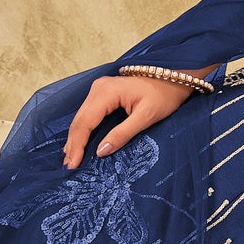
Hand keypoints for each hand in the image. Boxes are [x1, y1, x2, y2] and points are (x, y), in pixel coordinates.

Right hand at [61, 69, 215, 169]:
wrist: (173, 78)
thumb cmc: (164, 96)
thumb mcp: (146, 117)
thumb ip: (123, 134)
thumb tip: (101, 151)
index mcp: (106, 92)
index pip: (85, 122)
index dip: (78, 144)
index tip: (74, 164)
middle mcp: (98, 88)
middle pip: (80, 120)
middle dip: (73, 143)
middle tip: (69, 165)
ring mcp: (99, 88)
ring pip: (81, 117)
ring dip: (76, 138)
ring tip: (71, 158)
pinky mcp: (103, 92)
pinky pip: (88, 113)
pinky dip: (83, 129)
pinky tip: (78, 142)